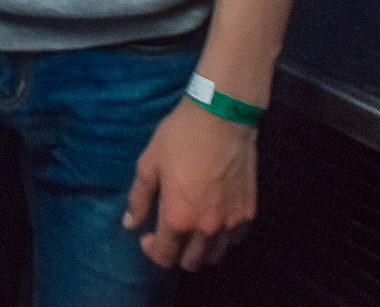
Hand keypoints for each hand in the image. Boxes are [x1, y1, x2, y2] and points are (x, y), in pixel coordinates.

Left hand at [122, 98, 256, 270]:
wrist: (222, 117)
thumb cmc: (180, 137)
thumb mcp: (149, 164)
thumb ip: (138, 198)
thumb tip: (130, 224)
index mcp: (178, 218)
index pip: (164, 256)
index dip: (151, 250)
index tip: (147, 235)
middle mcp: (207, 228)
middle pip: (191, 262)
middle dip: (175, 253)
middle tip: (169, 232)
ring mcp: (231, 222)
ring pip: (215, 256)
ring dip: (200, 250)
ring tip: (191, 229)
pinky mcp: (249, 212)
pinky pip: (235, 240)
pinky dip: (223, 238)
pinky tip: (213, 220)